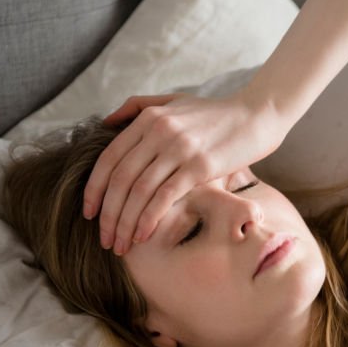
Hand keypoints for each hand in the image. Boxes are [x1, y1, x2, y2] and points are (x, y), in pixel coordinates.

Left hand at [82, 91, 285, 254]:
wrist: (257, 115)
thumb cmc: (217, 113)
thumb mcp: (174, 101)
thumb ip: (139, 107)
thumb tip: (107, 121)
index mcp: (148, 118)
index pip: (109, 158)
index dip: (94, 189)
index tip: (89, 213)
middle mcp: (159, 131)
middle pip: (120, 180)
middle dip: (108, 215)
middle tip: (104, 239)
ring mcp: (179, 148)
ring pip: (139, 192)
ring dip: (126, 223)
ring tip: (121, 245)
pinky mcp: (200, 166)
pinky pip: (165, 197)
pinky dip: (149, 219)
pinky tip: (143, 236)